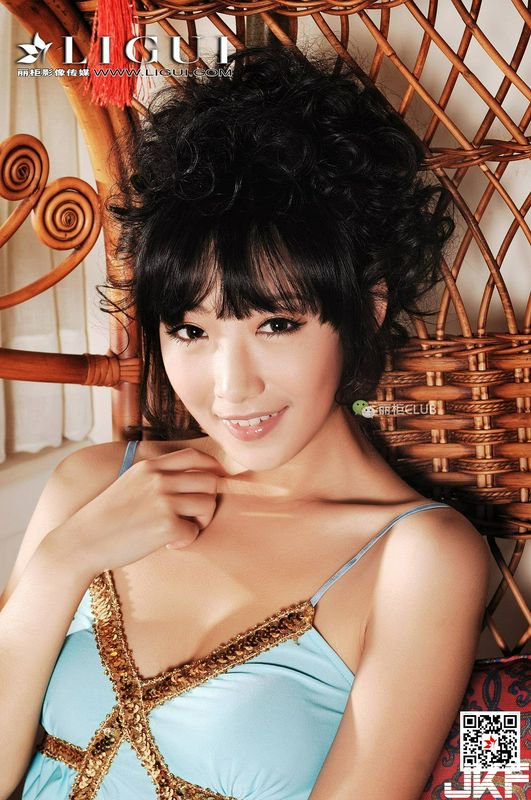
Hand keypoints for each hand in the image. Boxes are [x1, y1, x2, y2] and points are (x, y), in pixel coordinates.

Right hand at [48, 447, 225, 576]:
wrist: (82, 541)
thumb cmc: (106, 517)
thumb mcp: (130, 483)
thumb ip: (156, 477)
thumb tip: (191, 481)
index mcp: (149, 467)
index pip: (194, 456)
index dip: (211, 468)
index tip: (214, 481)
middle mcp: (159, 479)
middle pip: (209, 481)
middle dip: (208, 500)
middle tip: (194, 517)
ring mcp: (164, 500)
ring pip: (208, 504)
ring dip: (201, 521)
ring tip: (180, 531)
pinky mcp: (167, 525)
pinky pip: (195, 532)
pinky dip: (186, 541)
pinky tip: (168, 545)